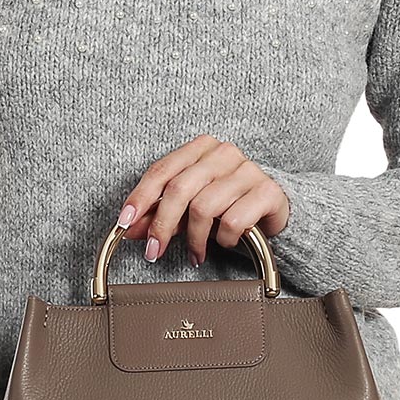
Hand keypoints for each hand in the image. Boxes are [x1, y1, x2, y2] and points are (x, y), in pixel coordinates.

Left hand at [116, 134, 290, 265]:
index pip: (162, 170)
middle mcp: (223, 154)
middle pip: (179, 189)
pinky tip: (224, 242)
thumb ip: (160, 215)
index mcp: (201, 148)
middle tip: (154, 250)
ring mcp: (247, 170)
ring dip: (195, 238)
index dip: (140, 198)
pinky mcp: (267, 191)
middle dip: (162, 225)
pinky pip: (232, 221)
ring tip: (196, 251)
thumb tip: (130, 229)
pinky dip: (223, 239)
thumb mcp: (189, 208)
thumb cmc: (228, 204)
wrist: (273, 208)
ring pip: (204, 207)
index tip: (125, 223)